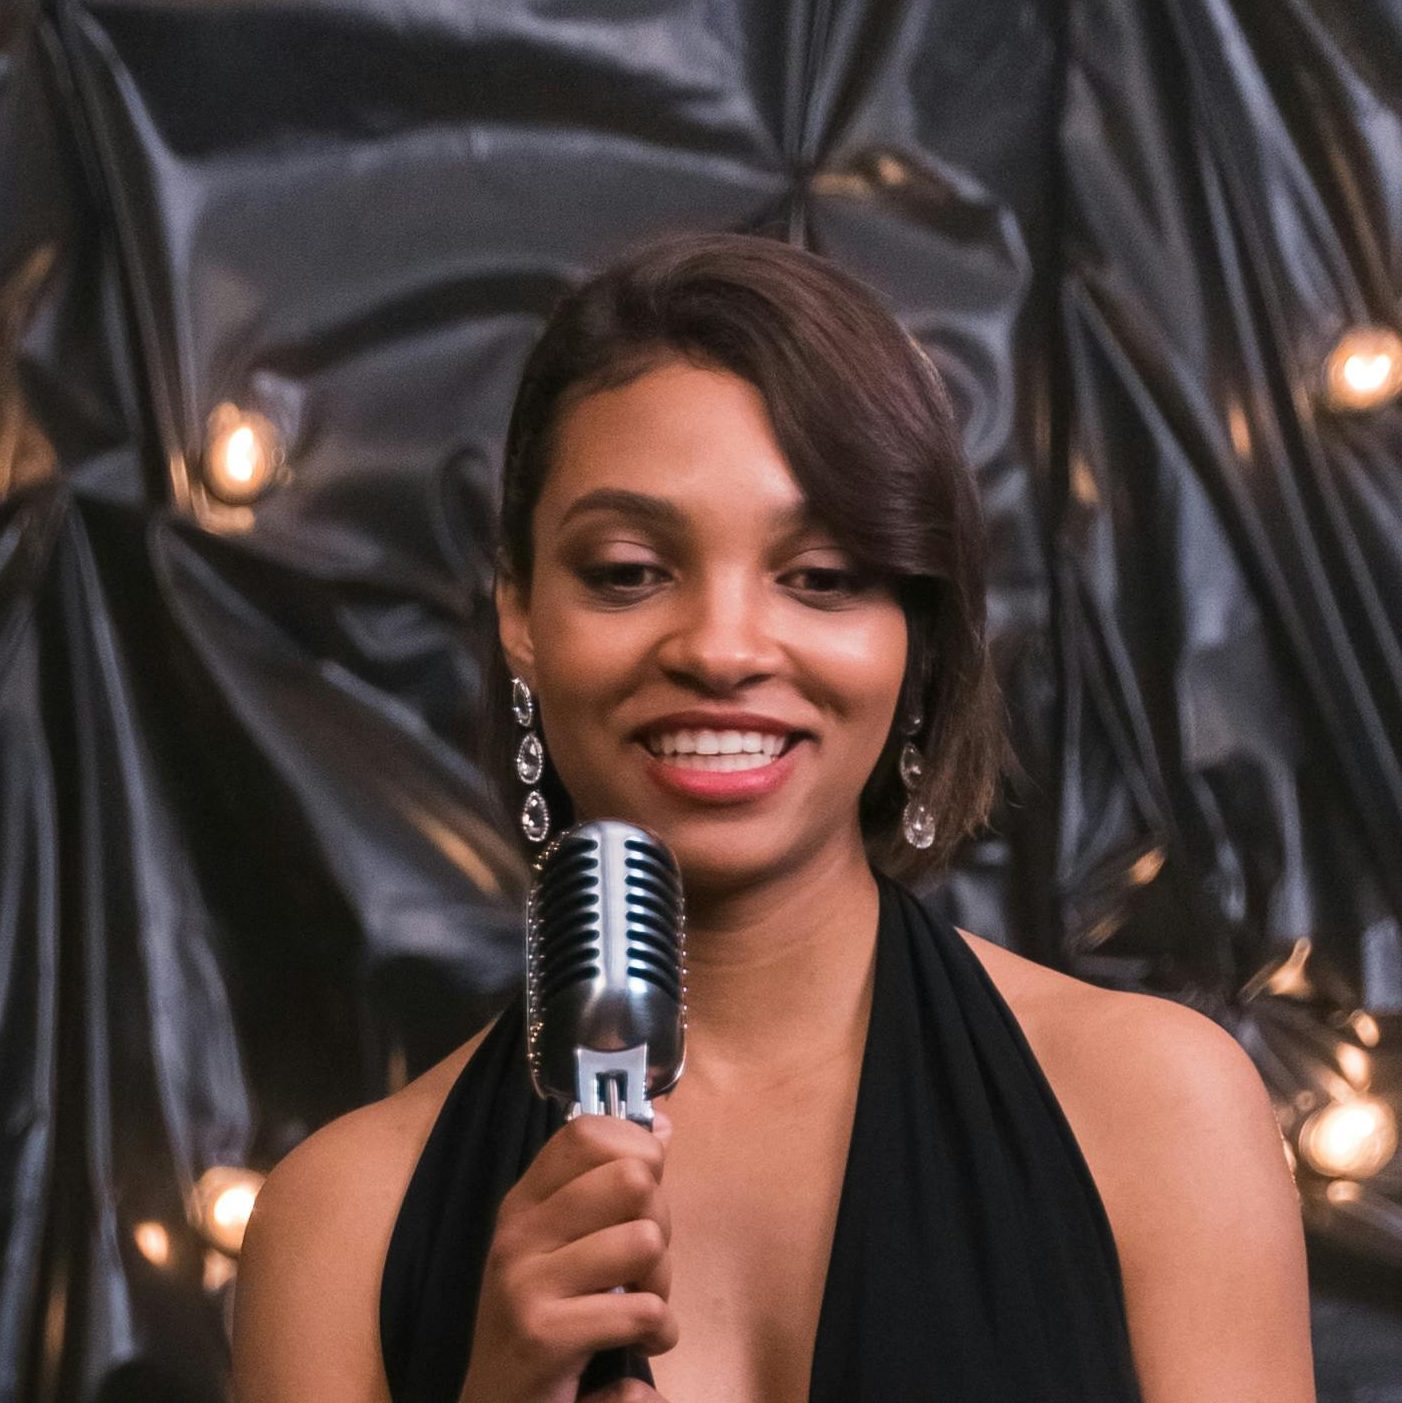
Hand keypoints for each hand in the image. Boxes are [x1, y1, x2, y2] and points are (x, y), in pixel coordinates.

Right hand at [457, 1109, 676, 1402]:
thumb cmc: (545, 1318)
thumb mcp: (564, 1245)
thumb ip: (609, 1187)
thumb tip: (660, 1125)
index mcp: (526, 1201)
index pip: (587, 1132)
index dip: (635, 1150)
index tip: (644, 1190)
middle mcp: (519, 1231)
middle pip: (631, 1178)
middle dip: (660, 1221)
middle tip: (642, 1263)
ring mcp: (525, 1280)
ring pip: (643, 1239)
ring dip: (661, 1281)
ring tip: (640, 1303)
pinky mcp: (542, 1333)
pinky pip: (643, 1309)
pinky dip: (660, 1331)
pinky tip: (640, 1343)